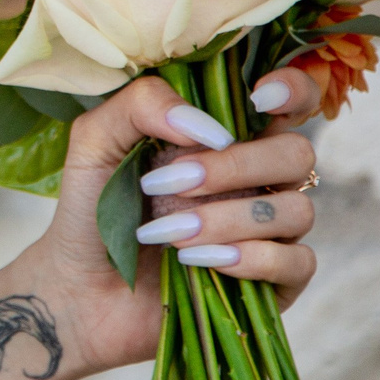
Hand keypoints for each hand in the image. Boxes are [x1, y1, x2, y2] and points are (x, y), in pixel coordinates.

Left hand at [10, 66, 321, 378]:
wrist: (82, 289)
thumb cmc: (93, 210)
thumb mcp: (96, 143)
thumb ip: (139, 106)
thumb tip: (201, 123)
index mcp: (225, 137)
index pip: (290, 100)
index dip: (293, 90)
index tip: (259, 98)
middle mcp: (258, 180)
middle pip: (297, 153)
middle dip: (236, 166)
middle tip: (173, 183)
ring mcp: (271, 232)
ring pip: (296, 209)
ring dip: (228, 218)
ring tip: (168, 232)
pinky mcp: (276, 283)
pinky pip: (297, 262)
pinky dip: (248, 259)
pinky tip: (196, 261)